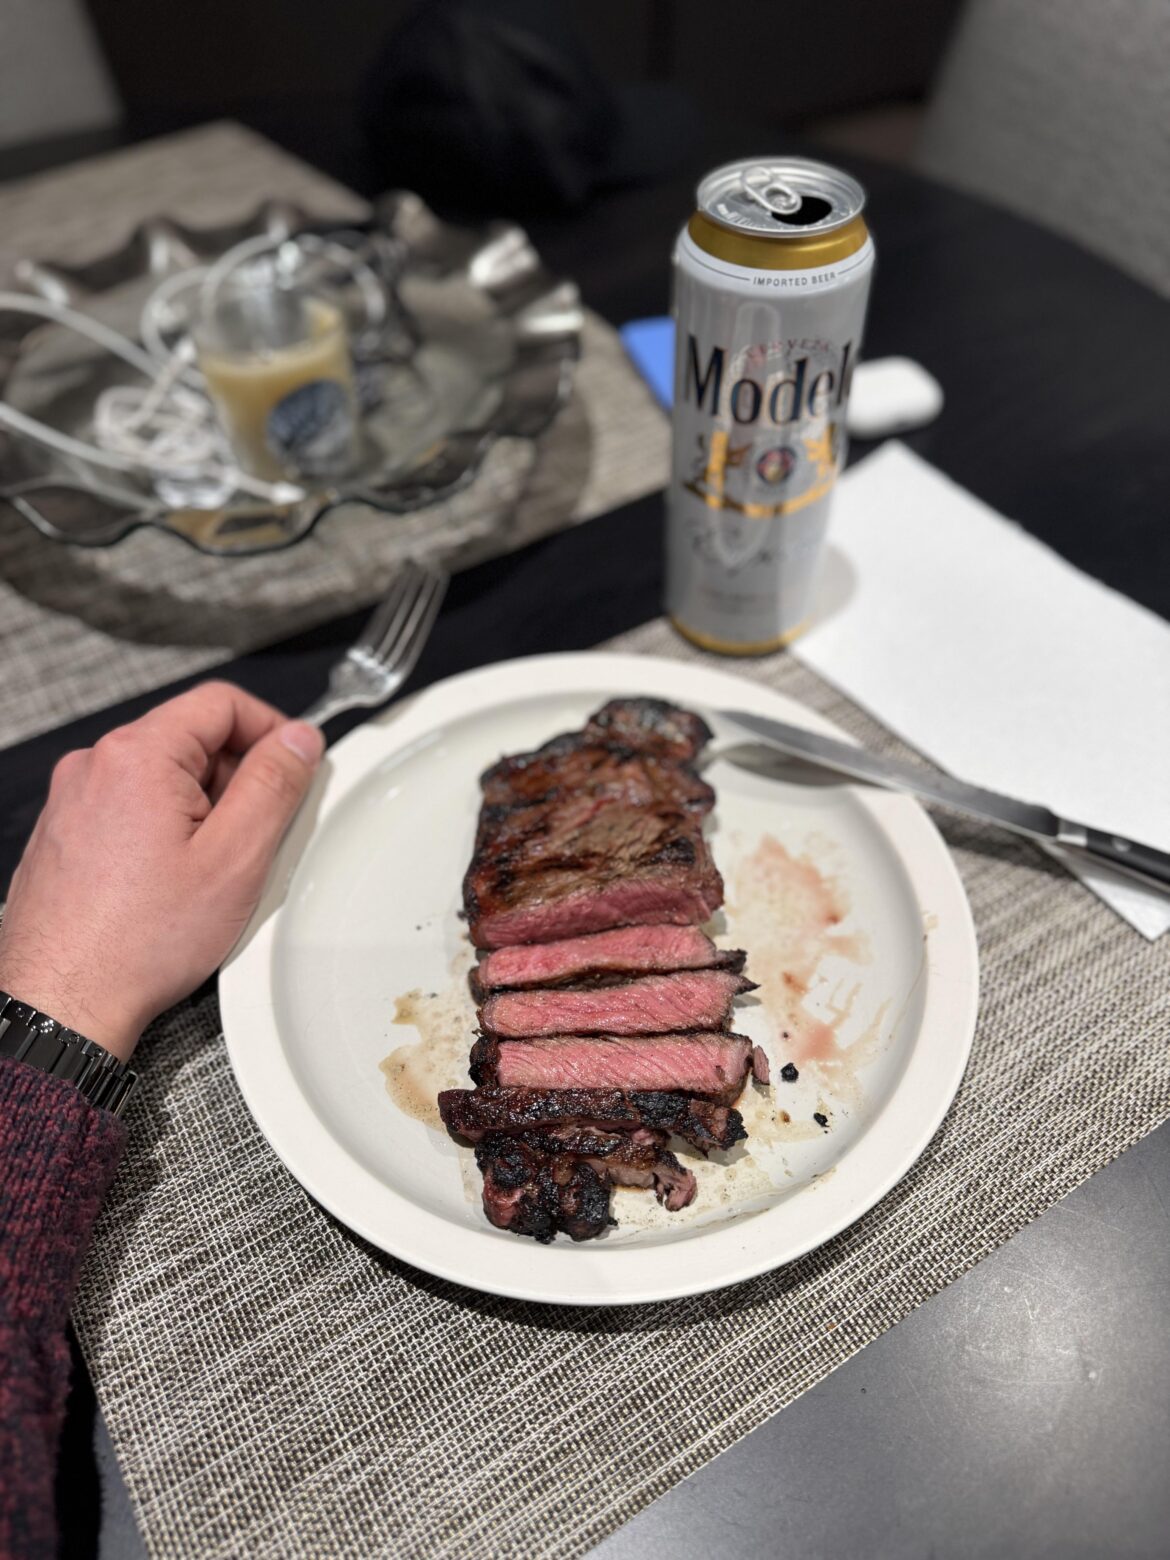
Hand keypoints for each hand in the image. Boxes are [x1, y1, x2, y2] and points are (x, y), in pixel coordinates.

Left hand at [0, 683, 323, 1062]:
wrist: (63, 1002)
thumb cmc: (137, 943)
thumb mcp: (235, 859)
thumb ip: (274, 785)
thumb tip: (299, 740)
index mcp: (137, 756)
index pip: (222, 703)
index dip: (272, 729)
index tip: (295, 765)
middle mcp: (94, 767)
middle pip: (190, 738)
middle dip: (237, 777)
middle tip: (260, 834)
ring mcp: (72, 801)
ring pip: (162, 777)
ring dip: (202, 808)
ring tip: (215, 870)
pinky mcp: (64, 834)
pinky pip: (130, 808)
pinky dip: (165, 831)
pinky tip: (175, 884)